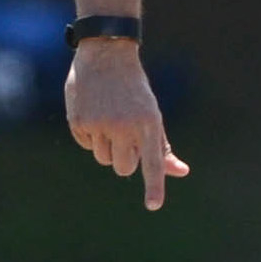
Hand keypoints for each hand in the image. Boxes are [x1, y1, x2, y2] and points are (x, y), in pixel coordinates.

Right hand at [66, 39, 188, 209]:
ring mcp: (100, 124)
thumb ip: (163, 147)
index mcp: (149, 123)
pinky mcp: (79, 122)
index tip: (154, 206)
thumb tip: (180, 172)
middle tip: (125, 136)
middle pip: (124, 168)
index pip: (153, 162)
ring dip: (107, 147)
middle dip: (125, 159)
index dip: (154, 185)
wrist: (106, 56)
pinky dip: (89, 136)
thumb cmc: (134, 91)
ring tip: (110, 119)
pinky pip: (85, 145)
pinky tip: (94, 112)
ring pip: (104, 159)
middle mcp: (125, 126)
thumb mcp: (152, 116)